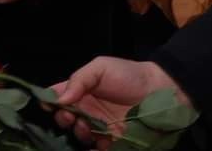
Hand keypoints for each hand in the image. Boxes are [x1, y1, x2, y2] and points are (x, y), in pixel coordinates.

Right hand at [52, 57, 188, 148]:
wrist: (163, 92)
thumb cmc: (130, 76)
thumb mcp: (101, 68)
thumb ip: (79, 80)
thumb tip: (59, 99)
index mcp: (81, 91)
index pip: (58, 97)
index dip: (50, 101)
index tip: (48, 105)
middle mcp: (88, 110)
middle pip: (65, 119)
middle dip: (63, 119)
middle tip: (69, 116)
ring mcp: (100, 128)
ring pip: (80, 136)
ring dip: (78, 132)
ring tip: (85, 126)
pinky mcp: (114, 143)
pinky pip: (98, 149)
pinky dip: (92, 149)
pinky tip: (95, 145)